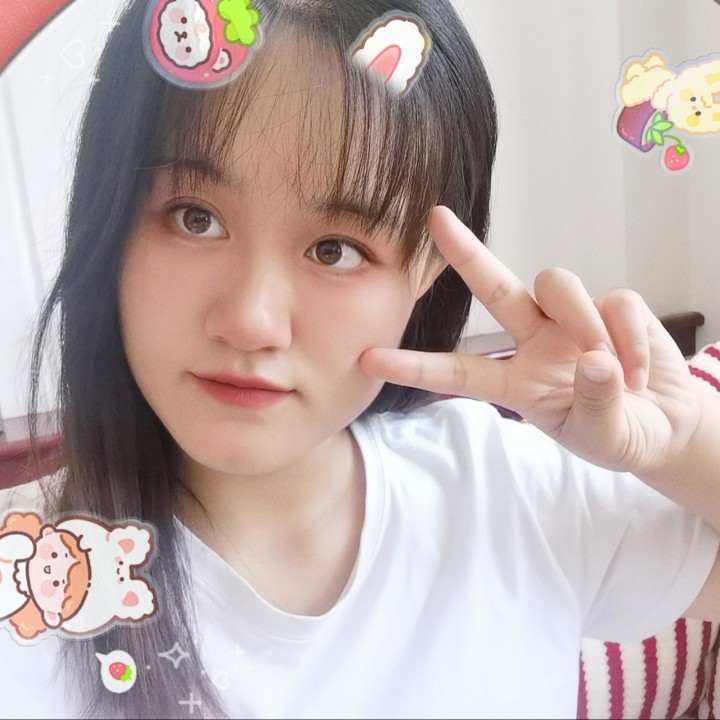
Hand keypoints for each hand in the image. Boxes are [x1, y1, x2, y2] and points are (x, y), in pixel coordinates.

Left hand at [360, 206, 699, 474]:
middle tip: (433, 218)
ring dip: (585, 323)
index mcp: (516, 382)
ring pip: (556, 283)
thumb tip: (594, 361)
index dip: (416, 366)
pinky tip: (640, 372)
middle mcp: (536, 341)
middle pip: (494, 287)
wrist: (666, 424)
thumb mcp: (603, 436)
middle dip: (465, 253)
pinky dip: (631, 339)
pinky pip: (615, 303)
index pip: (459, 372)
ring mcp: (572, 319)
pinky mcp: (613, 305)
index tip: (370, 359)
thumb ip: (596, 405)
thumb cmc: (619, 433)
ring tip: (618, 374)